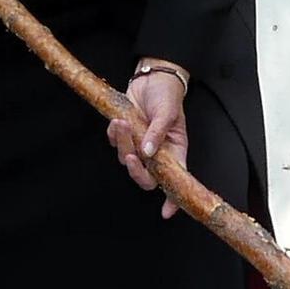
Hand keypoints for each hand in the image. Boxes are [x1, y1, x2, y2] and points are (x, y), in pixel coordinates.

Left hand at [109, 65, 189, 207]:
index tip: (166, 212)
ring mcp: (140, 145)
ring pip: (126, 158)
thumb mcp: (167, 112)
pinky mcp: (126, 135)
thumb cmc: (168, 94)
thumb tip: (148, 152)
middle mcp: (157, 153)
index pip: (176, 181)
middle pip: (146, 177)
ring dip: (123, 143)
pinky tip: (118, 120)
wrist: (152, 76)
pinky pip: (115, 144)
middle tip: (130, 156)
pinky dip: (114, 135)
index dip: (172, 199)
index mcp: (175, 152)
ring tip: (123, 122)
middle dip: (135, 170)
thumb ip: (158, 132)